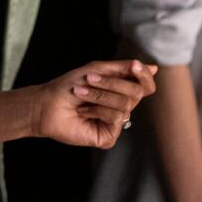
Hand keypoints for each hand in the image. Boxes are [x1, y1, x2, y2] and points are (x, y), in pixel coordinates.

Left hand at [30, 59, 154, 148]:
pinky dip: (96, 110)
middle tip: (89, 79)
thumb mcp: (97, 70)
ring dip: (99, 95)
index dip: (144, 75)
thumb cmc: (69, 86)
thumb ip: (123, 69)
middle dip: (112, 83)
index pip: (145, 85)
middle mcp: (122, 106)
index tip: (133, 65)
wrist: (47, 103)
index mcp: (121, 90)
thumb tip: (154, 68)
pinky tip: (83, 111)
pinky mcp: (108, 136)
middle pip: (137, 92)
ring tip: (79, 94)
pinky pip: (115, 119)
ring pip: (125, 105)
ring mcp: (116, 123)